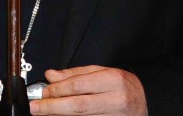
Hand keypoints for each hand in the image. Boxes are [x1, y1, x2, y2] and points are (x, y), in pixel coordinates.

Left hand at [29, 65, 147, 114]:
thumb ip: (76, 74)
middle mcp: (116, 100)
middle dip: (53, 107)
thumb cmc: (123, 86)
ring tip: (45, 112)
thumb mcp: (103, 72)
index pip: (79, 86)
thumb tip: (51, 76)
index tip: (44, 91)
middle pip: (78, 106)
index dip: (58, 90)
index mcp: (113, 80)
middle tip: (36, 107)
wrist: (146, 101)